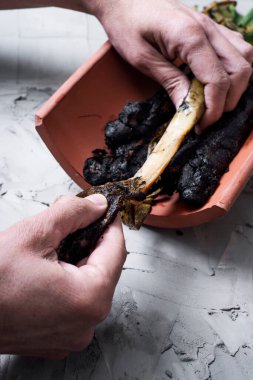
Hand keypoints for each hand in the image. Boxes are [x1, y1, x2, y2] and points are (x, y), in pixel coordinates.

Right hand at [0, 194, 125, 358]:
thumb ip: (73, 213)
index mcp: (88, 299)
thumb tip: (96, 206)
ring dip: (77, 259)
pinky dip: (68, 281)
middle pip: (103, 268)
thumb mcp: (34, 234)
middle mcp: (85, 324)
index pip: (116, 250)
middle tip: (73, 220)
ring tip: (54, 244)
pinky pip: (74, 302)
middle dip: (89, 239)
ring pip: (88, 284)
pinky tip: (48, 268)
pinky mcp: (57, 338)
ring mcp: (71, 335)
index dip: (110, 224)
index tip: (105, 209)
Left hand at [92, 0, 252, 131]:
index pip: (218, 80)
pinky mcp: (210, 27)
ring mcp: (212, 26)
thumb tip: (188, 110)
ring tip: (214, 103)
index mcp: (190, 37)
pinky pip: (236, 49)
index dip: (214, 109)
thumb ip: (170, 82)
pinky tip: (216, 82)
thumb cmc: (127, 24)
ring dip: (236, 86)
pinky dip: (233, 70)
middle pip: (240, 70)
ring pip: (245, 58)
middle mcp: (208, 29)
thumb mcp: (142, 58)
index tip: (201, 126)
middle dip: (228, 101)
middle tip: (207, 119)